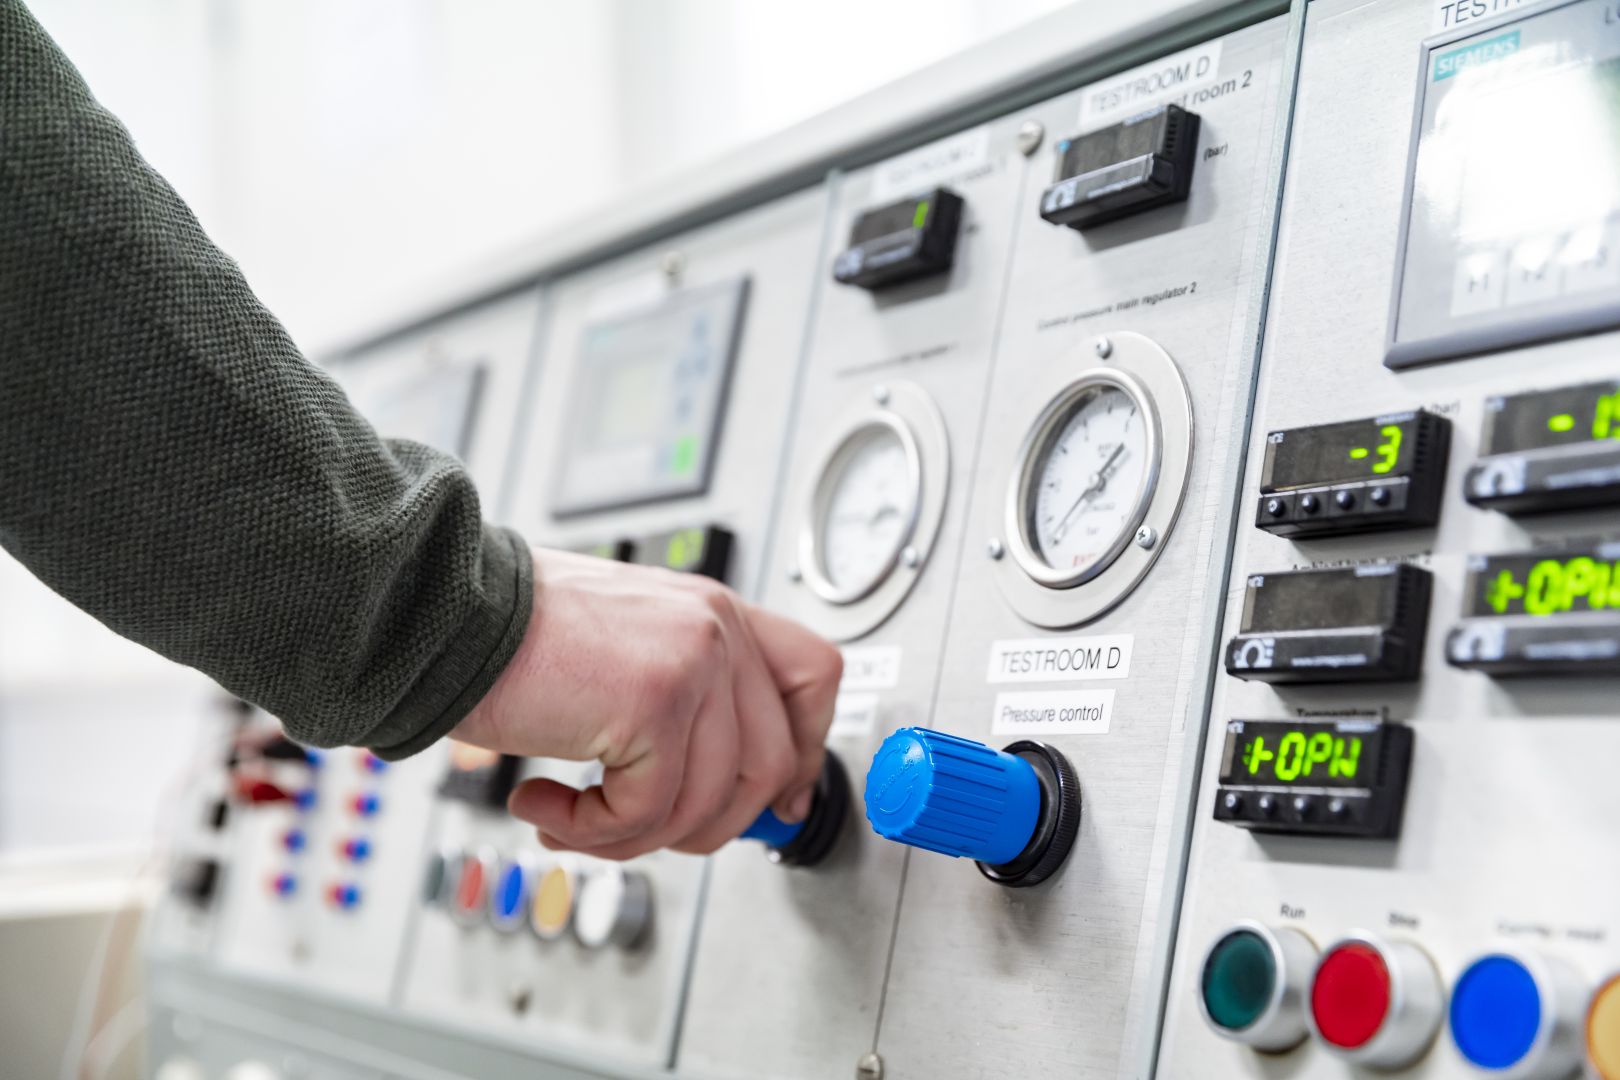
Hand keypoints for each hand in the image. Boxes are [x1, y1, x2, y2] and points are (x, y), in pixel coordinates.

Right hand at [452, 548, 842, 859]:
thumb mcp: (623, 653)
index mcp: (714, 613)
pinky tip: (542, 803)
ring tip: (570, 817)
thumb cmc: (511, 638)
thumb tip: (726, 789)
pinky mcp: (655, 704)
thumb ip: (683, 701)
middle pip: (770, 762)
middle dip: (708, 823)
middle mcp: (715, 629)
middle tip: (640, 828)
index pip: (815, 675)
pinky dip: (591, 831)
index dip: (807, 748)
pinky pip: (649, 812)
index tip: (778, 797)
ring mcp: (693, 663)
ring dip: (634, 835)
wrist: (440, 614)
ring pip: (709, 802)